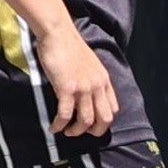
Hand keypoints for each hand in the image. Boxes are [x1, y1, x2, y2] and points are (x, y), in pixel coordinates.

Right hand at [39, 23, 118, 142]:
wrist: (59, 35)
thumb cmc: (70, 48)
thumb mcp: (90, 65)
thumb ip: (92, 80)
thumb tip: (87, 95)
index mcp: (104, 80)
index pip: (113, 109)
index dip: (103, 122)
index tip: (91, 125)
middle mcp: (98, 86)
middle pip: (104, 119)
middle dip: (93, 132)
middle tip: (79, 133)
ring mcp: (84, 88)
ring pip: (86, 120)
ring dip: (75, 131)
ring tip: (65, 131)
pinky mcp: (68, 88)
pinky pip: (66, 114)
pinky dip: (59, 125)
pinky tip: (53, 127)